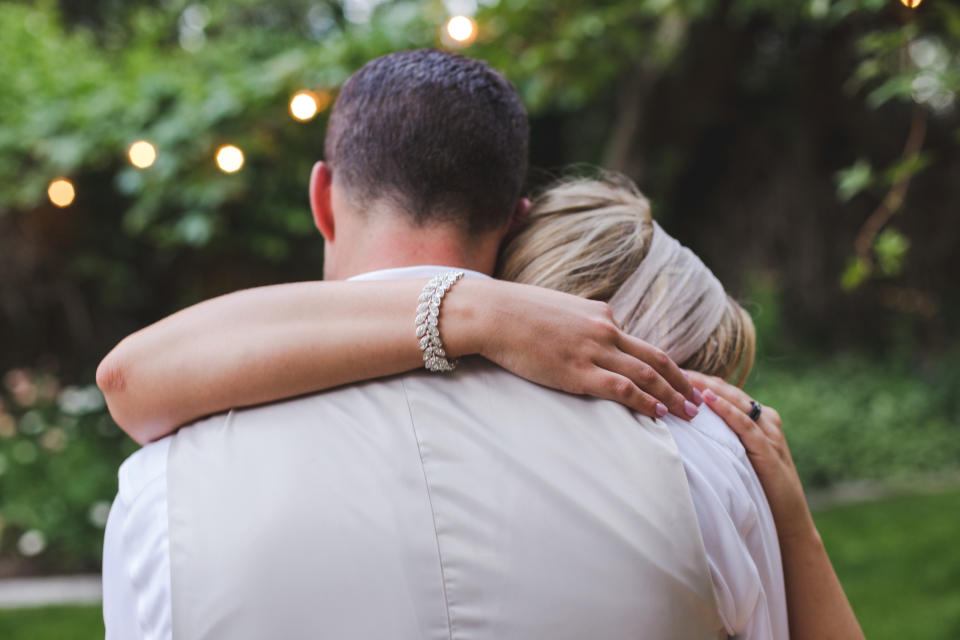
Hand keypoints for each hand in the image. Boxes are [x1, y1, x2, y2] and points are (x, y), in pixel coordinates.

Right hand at [459, 280, 701, 419]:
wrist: (492, 313)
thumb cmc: (514, 311)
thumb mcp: (556, 310)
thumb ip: (576, 325)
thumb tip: (579, 338)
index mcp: (600, 314)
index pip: (637, 343)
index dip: (662, 365)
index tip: (676, 380)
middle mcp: (605, 330)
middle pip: (656, 358)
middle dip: (681, 381)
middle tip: (699, 399)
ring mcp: (593, 350)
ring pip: (646, 375)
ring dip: (673, 395)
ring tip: (689, 413)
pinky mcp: (578, 371)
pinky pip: (622, 389)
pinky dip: (645, 400)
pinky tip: (659, 412)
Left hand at [686, 370, 815, 539]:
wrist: (788, 522)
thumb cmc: (757, 490)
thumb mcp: (736, 458)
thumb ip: (720, 441)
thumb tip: (684, 431)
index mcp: (759, 419)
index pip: (725, 392)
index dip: (700, 380)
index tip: (672, 372)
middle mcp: (766, 420)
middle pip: (729, 391)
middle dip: (700, 379)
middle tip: (671, 367)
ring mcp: (770, 433)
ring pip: (737, 401)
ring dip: (709, 388)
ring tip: (684, 377)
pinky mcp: (769, 450)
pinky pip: (745, 425)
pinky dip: (726, 410)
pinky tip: (707, 399)